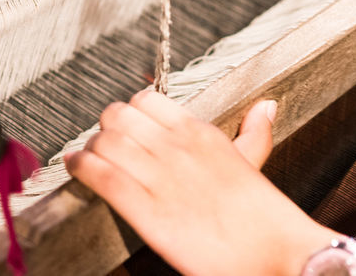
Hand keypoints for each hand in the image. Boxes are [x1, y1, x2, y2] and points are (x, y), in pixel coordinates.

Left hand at [66, 91, 334, 275]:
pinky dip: (81, 167)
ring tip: (88, 158)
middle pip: (119, 115)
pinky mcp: (146, 210)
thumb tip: (265, 106)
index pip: (147, 100)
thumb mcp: (255, 166)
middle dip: (106, 127)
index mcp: (201, 133)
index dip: (130, 112)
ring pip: (106, 141)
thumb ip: (253, 135)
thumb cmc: (265, 219)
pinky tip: (76, 169)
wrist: (279, 256)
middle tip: (105, 143)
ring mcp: (160, 177)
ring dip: (91, 148)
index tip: (127, 126)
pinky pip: (102, 175)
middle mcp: (177, 148)